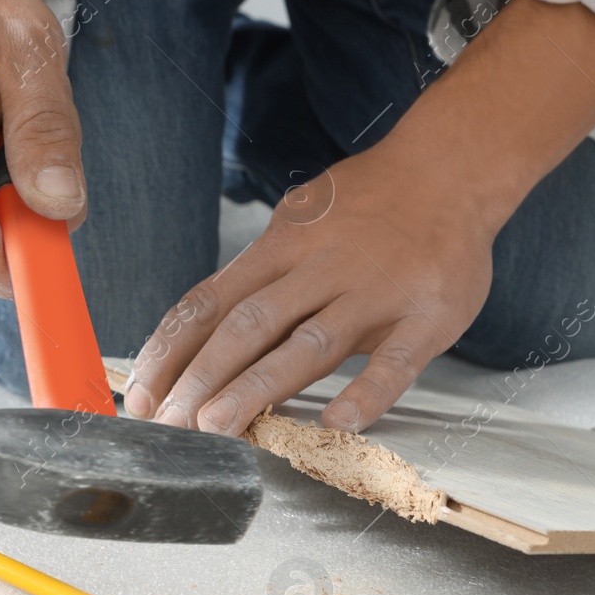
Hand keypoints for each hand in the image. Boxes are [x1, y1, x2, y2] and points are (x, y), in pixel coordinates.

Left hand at [124, 141, 499, 434]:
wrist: (453, 166)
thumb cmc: (374, 201)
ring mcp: (374, 293)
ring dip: (257, 388)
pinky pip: (393, 362)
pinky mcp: (426, 316)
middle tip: (168, 423)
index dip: (170, 351)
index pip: (211, 302)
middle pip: (248, 326)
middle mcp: (321, 267)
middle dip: (200, 377)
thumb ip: (264, 272)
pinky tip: (337, 425)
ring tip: (219, 428)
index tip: (140, 393)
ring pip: (307, 345)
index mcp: (283, 245)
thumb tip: (207, 324)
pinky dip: (366, 394)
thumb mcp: (303, 218)